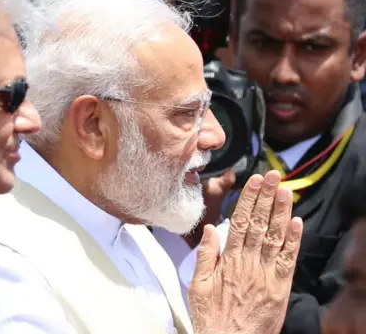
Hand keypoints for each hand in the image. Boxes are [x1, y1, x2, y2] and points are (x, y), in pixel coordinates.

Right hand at [188, 170, 303, 333]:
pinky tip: (296, 222)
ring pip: (275, 237)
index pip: (239, 222)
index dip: (248, 199)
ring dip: (281, 212)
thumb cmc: (212, 318)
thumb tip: (210, 229)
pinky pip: (288, 260)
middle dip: (266, 197)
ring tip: (285, 189)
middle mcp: (250, 264)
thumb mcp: (198, 286)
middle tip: (273, 175)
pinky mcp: (280, 287)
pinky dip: (293, 240)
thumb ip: (206, 256)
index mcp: (229, 261)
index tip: (253, 180)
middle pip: (259, 224)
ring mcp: (267, 275)